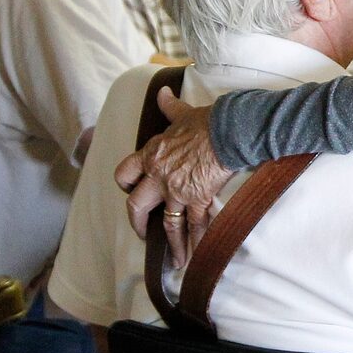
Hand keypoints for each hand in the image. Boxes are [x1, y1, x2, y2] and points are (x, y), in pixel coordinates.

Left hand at [114, 88, 233, 265]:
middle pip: (137, 205)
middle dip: (138, 222)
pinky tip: (198, 256)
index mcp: (151, 154)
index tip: (129, 191)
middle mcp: (159, 176)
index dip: (125, 184)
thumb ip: (169, 107)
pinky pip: (195, 225)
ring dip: (172, 244)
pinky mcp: (197, 199)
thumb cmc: (206, 121)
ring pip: (167, 224)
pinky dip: (197, 242)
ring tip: (175, 261)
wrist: (227, 130)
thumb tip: (162, 92)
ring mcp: (177, 191)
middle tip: (143, 234)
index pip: (125, 173)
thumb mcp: (182, 113)